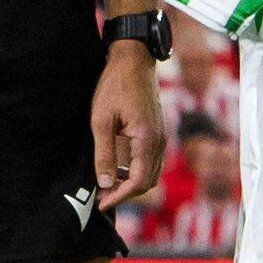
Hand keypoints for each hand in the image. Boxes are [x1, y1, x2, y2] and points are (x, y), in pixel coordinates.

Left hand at [92, 39, 167, 210]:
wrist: (134, 60)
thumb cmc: (115, 86)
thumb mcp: (102, 120)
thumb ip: (105, 153)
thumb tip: (105, 182)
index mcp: (147, 140)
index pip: (138, 182)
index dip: (119, 196)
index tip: (101, 203)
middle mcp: (159, 141)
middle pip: (147, 182)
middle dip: (124, 193)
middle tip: (101, 197)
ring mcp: (161, 136)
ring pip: (150, 172)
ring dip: (130, 183)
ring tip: (106, 184)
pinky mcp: (157, 132)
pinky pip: (150, 160)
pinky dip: (135, 170)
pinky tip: (117, 168)